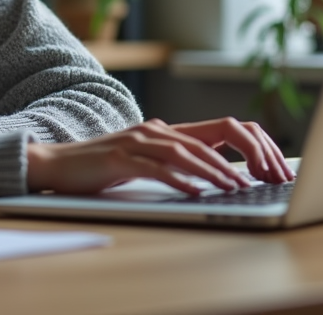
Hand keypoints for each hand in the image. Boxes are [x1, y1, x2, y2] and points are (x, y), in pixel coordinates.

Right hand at [25, 117, 293, 195]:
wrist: (56, 163)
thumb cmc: (101, 167)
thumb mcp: (144, 160)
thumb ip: (173, 160)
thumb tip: (211, 172)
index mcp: (164, 131)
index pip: (217, 130)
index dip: (246, 145)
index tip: (266, 168)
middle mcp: (154, 130)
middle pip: (206, 141)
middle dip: (238, 160)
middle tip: (260, 180)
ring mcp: (135, 141)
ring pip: (184, 153)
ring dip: (213, 171)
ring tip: (235, 186)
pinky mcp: (119, 158)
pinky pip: (154, 168)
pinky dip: (178, 180)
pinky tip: (194, 192)